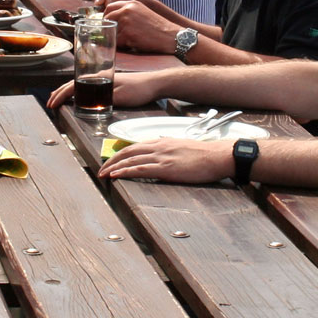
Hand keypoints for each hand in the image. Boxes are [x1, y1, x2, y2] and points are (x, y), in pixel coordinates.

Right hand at [45, 68, 163, 109]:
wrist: (155, 84)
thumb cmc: (140, 89)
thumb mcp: (121, 96)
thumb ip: (105, 99)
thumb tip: (90, 104)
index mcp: (99, 78)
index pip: (73, 86)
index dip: (60, 96)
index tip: (52, 104)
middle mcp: (99, 77)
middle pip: (73, 84)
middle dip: (60, 93)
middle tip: (50, 104)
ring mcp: (104, 80)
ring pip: (80, 85)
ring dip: (67, 92)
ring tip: (57, 99)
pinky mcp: (110, 84)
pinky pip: (88, 87)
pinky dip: (78, 92)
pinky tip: (78, 97)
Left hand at [98, 137, 230, 183]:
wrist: (217, 156)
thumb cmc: (203, 154)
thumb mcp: (181, 147)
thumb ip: (168, 148)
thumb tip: (159, 152)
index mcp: (161, 141)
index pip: (134, 146)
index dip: (119, 154)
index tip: (110, 161)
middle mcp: (158, 146)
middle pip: (127, 151)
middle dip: (111, 160)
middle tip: (101, 169)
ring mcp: (161, 157)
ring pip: (130, 160)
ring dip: (114, 167)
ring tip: (103, 174)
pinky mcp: (166, 168)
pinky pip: (140, 169)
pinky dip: (126, 172)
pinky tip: (116, 176)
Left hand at [100, 0, 177, 53]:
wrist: (170, 36)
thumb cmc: (157, 27)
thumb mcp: (142, 12)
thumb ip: (128, 12)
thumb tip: (112, 18)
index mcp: (131, 3)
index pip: (110, 7)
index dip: (107, 16)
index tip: (109, 23)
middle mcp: (127, 10)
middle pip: (106, 18)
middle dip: (108, 27)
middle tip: (113, 34)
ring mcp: (126, 22)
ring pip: (111, 31)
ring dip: (116, 37)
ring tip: (129, 40)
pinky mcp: (127, 35)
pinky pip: (117, 42)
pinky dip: (122, 45)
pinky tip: (133, 44)